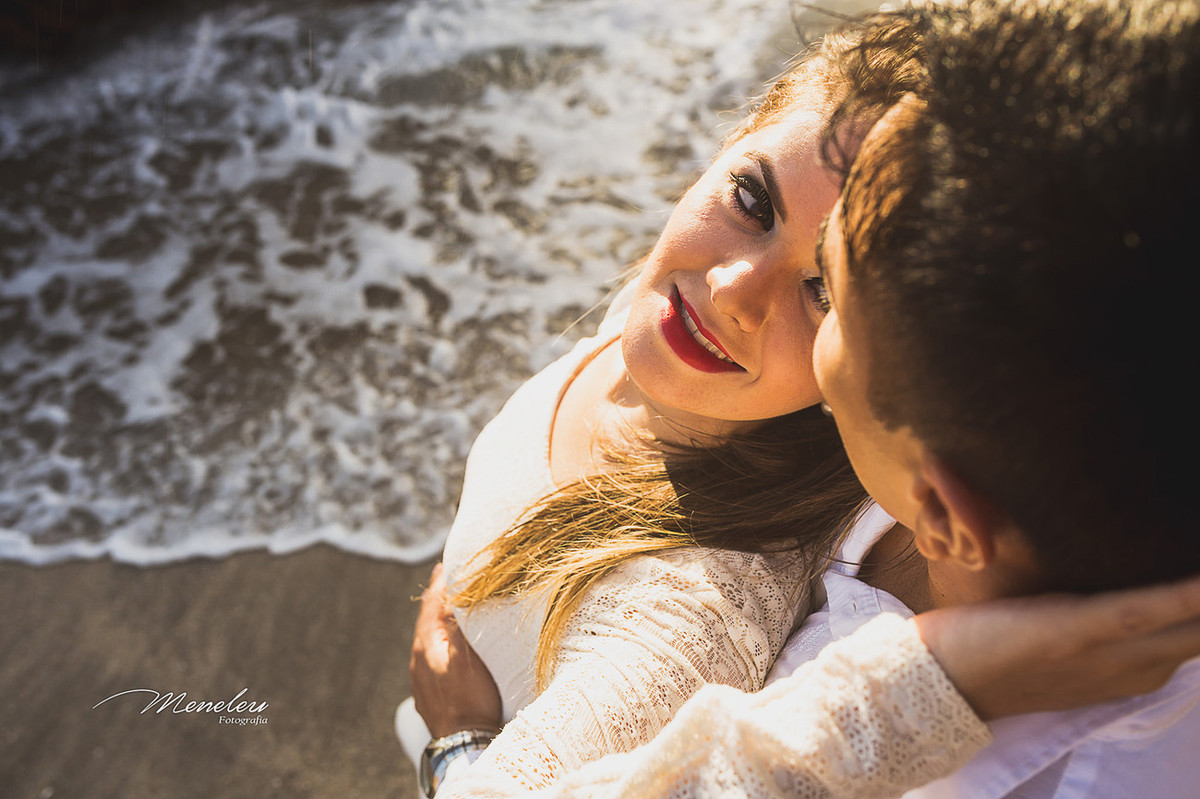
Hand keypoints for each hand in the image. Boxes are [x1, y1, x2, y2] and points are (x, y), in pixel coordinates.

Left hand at [410, 562, 502, 737]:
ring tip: (451, 607)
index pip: (430, 604)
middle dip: (438, 598)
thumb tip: (455, 600)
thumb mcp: (469, 656)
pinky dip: (440, 641)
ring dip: (439, 620)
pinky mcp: (428, 691)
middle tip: (448, 580)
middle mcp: (418, 658)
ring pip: (428, 638)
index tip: (445, 565)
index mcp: (426, 645)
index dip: (439, 583)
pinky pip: (431, 656)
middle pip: (426, 619)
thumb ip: (459, 626)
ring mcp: (421, 677)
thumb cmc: (471, 700)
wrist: (462, 743)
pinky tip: (450, 645)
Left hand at [915, 573, 1199, 720]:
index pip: (1197, 638)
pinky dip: (1182, 595)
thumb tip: (1124, 583)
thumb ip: (1105, 622)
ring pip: (1191, 627)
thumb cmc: (997, 650)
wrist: (940, 680)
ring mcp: (1104, 654)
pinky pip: (1140, 611)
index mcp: (1132, 671)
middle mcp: (1132, 668)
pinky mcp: (1073, 631)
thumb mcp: (1067, 642)